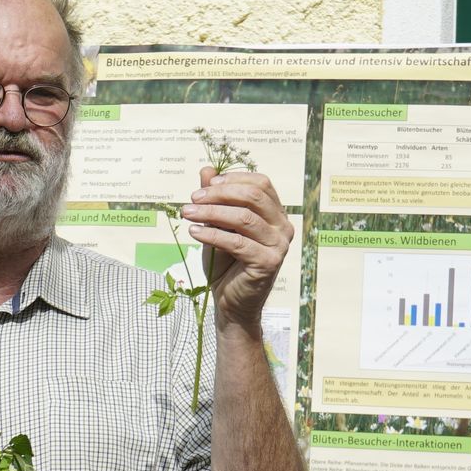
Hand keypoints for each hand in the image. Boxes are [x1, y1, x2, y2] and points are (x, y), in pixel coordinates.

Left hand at [180, 167, 294, 328]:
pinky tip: (194, 232)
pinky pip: (237, 242)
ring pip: (244, 218)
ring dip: (211, 213)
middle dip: (219, 194)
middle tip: (193, 198)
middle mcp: (283, 226)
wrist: (230, 302)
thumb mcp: (216, 225)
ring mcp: (279, 245)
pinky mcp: (268, 262)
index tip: (206, 185)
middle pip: (254, 196)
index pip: (261, 183)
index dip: (233, 179)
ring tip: (187, 214)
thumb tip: (207, 169)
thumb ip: (214, 199)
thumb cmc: (225, 263)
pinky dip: (212, 234)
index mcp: (275, 213)